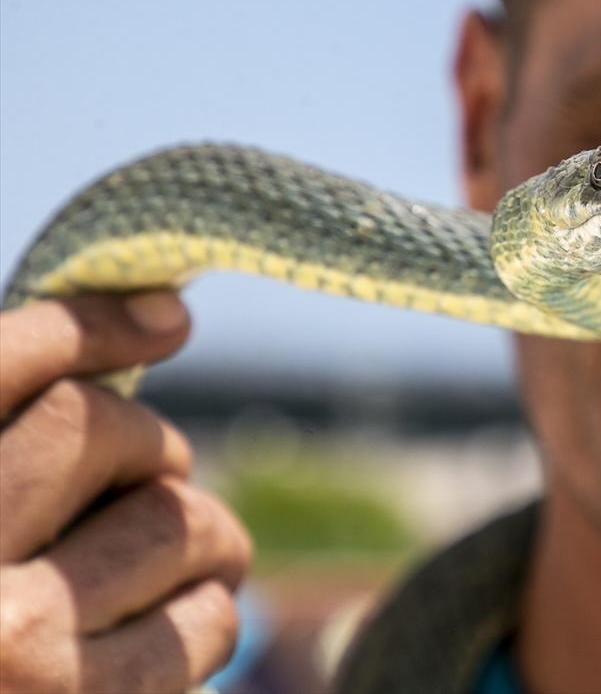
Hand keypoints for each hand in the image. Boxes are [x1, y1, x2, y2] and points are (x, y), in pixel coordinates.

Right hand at [0, 293, 252, 692]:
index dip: (93, 325)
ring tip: (184, 554)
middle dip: (150, 446)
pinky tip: (184, 624)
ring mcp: (7, 650)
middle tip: (155, 479)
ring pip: (175, 521)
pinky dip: (211, 613)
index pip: (7, 365)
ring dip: (200, 530)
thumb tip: (166, 320)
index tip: (167, 318)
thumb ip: (14, 432)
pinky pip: (203, 623)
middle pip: (103, 431)